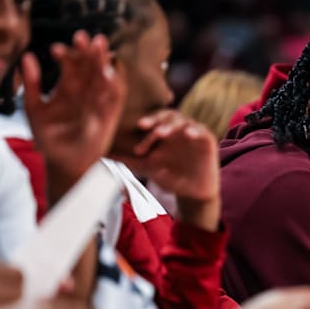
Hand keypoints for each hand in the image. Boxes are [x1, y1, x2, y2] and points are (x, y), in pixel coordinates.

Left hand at [22, 31, 126, 193]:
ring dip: (102, 61)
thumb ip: (31, 84)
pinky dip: (113, 84)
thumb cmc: (48, 139)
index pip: (70, 65)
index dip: (66, 54)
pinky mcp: (109, 115)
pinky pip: (114, 97)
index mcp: (68, 88)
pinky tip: (108, 72)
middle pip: (89, 66)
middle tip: (82, 37)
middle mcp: (85, 92)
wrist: (63, 164)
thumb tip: (26, 56)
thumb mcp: (34, 108)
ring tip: (99, 45)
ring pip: (103, 77)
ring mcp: (98, 103)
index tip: (55, 50)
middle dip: (87, 51)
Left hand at [111, 110, 219, 230]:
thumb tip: (101, 153)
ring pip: (184, 121)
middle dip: (157, 119)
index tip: (137, 128)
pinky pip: (203, 131)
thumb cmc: (170, 177)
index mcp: (165, 132)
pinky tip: (188, 134)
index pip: (156, 119)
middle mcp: (179, 130)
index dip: (148, 120)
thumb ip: (127, 159)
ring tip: (160, 133)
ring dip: (172, 125)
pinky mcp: (208, 141)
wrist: (192, 193)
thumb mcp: (146, 167)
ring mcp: (194, 134)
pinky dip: (195, 131)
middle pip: (169, 115)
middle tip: (144, 126)